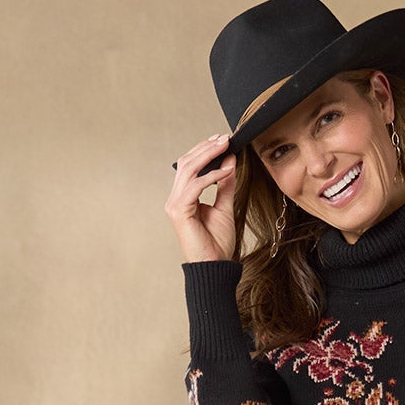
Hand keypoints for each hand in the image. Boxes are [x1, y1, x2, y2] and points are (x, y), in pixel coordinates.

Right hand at [168, 132, 237, 263]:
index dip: (204, 150)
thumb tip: (229, 160)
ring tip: (224, 146)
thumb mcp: (225, 207)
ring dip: (208, 155)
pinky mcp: (179, 211)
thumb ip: (225, 184)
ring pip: (188, 170)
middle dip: (206, 148)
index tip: (222, 140)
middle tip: (224, 138)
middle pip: (187, 163)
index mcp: (183, 197)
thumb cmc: (217, 243)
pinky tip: (225, 171)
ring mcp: (175, 204)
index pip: (190, 166)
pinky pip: (195, 186)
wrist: (215, 267)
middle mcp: (175, 198)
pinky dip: (211, 176)